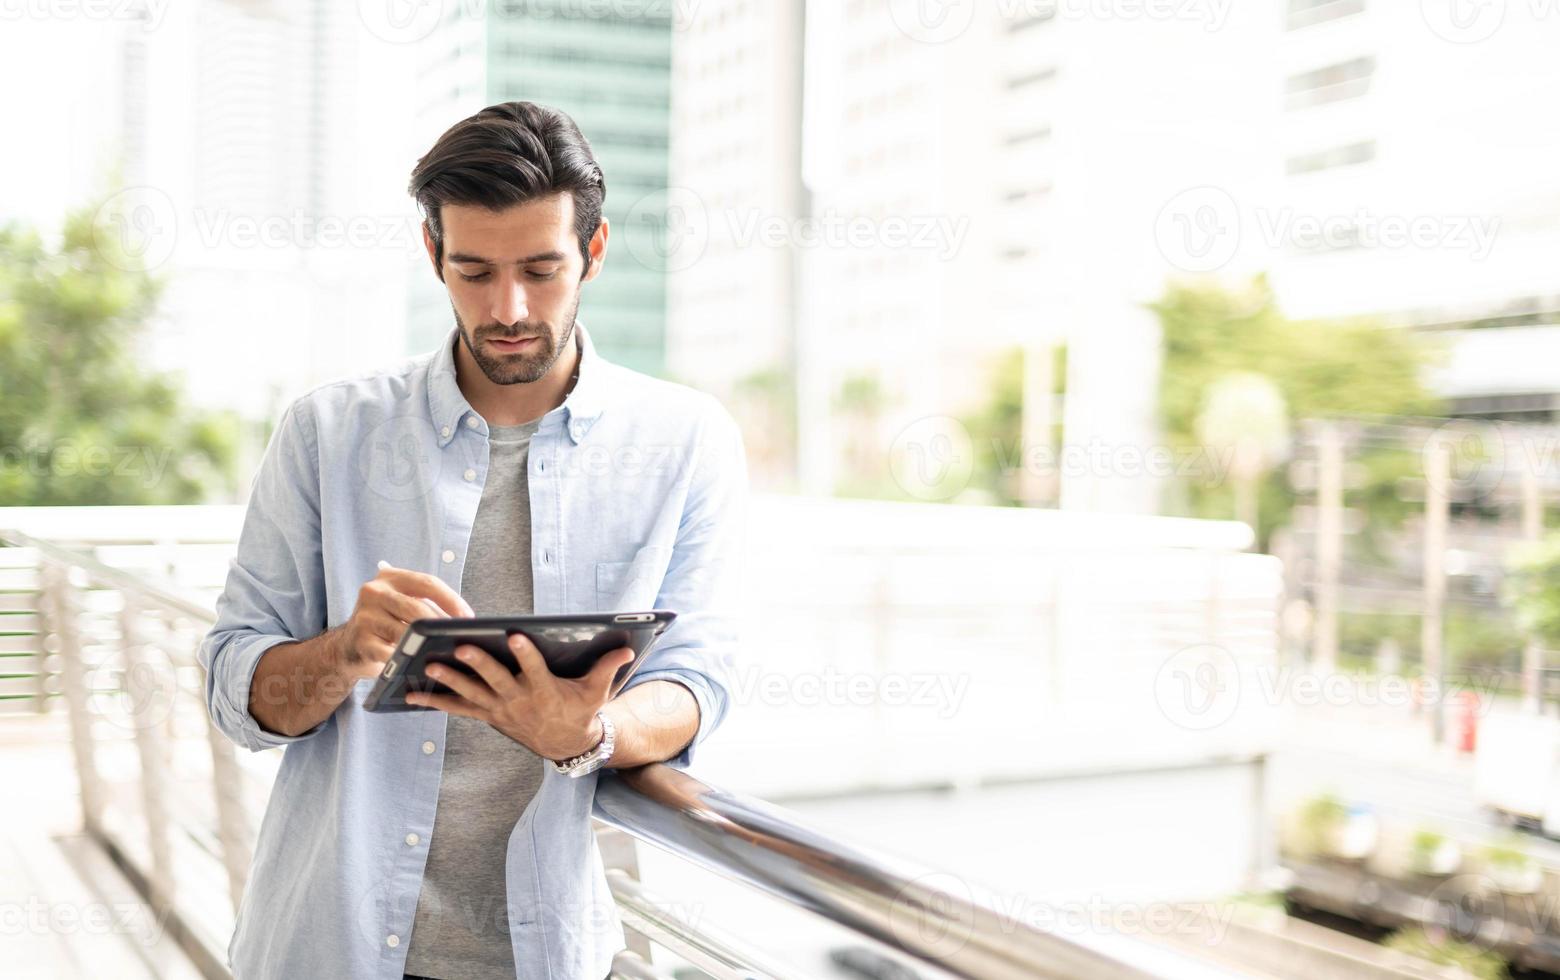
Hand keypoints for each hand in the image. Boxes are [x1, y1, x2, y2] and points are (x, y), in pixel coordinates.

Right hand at [335, 564, 474, 680]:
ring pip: (405, 631)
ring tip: (445, 652)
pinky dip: (407, 660)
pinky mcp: (360, 640)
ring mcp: (364, 615)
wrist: (348, 647)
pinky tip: (420, 665)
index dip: (451, 600)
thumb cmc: (386, 624)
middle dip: (441, 625)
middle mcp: (374, 591)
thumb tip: (462, 621)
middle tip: (459, 638)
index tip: (468, 616)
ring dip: (426, 644)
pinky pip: (391, 652)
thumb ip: (427, 607)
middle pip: (417, 608)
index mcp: (389, 577)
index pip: (427, 583)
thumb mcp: (403, 606)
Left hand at [406, 632, 634, 760]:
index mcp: (545, 691)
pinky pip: (458, 708)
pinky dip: (435, 701)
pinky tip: (410, 693)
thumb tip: (627, 648)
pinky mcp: (488, 715)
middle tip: (460, 647)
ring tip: (427, 666)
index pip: (534, 669)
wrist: (565, 745)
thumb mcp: (597, 691)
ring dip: (449, 681)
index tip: (514, 635)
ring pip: (472, 694)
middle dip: (478, 664)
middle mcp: (519, 702)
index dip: (525, 653)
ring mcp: (500, 710)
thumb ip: (608, 667)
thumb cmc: (581, 711)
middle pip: (496, 680)